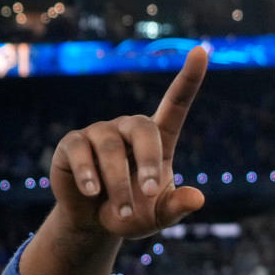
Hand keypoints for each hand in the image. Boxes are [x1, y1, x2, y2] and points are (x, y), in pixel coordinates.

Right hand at [49, 46, 208, 238]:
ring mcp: (99, 133)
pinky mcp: (72, 143)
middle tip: (150, 192)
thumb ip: (178, 207)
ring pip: (111, 149)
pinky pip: (81, 152)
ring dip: (118, 183)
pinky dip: (89, 175)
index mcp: (158, 139)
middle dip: (148, 161)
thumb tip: (198, 199)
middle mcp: (129, 129)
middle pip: (143, 129)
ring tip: (123, 212)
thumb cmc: (135, 213)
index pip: (176, 103)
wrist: (96, 223)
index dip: (189, 78)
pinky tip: (93, 192)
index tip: (202, 51)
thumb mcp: (160, 215)